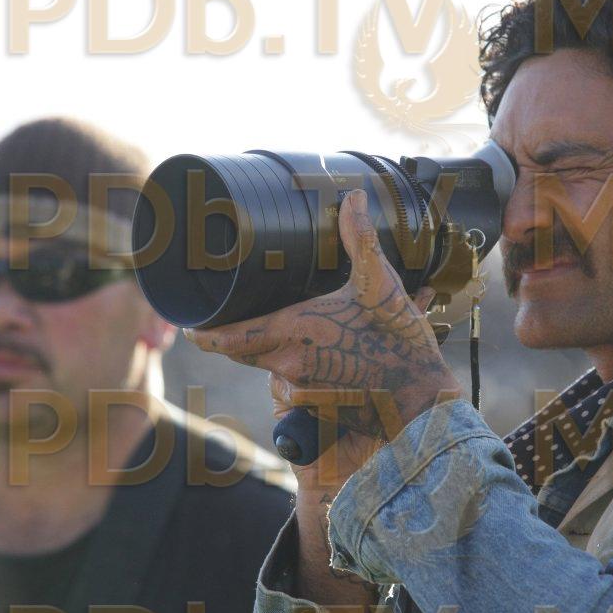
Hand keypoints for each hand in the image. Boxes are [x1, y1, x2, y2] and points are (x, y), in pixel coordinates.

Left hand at [185, 189, 462, 443]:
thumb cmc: (400, 343)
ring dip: (283, 361)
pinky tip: (329, 374)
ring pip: (272, 374)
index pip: (226, 338)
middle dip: (250, 339)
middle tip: (257, 322)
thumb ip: (360, 239)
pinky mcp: (312, 414)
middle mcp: (287, 364)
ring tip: (320, 348)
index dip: (203, 334)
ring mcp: (298, 393)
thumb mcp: (381, 285)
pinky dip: (301, 384)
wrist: (421, 401)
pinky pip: (291, 396)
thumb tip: (355, 198)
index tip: (191, 328)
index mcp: (293, 330)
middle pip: (247, 353)